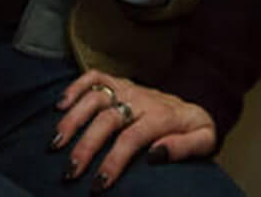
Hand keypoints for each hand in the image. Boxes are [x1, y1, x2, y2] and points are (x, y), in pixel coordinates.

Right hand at [54, 71, 216, 187]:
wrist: (194, 105)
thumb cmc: (194, 128)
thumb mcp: (203, 139)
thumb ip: (185, 147)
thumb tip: (156, 155)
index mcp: (162, 116)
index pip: (132, 137)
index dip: (113, 160)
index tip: (99, 183)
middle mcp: (142, 100)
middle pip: (108, 119)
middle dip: (86, 146)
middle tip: (70, 171)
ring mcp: (129, 89)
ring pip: (96, 97)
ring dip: (73, 119)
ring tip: (56, 144)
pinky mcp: (119, 84)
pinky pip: (95, 77)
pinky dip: (76, 87)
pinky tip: (59, 106)